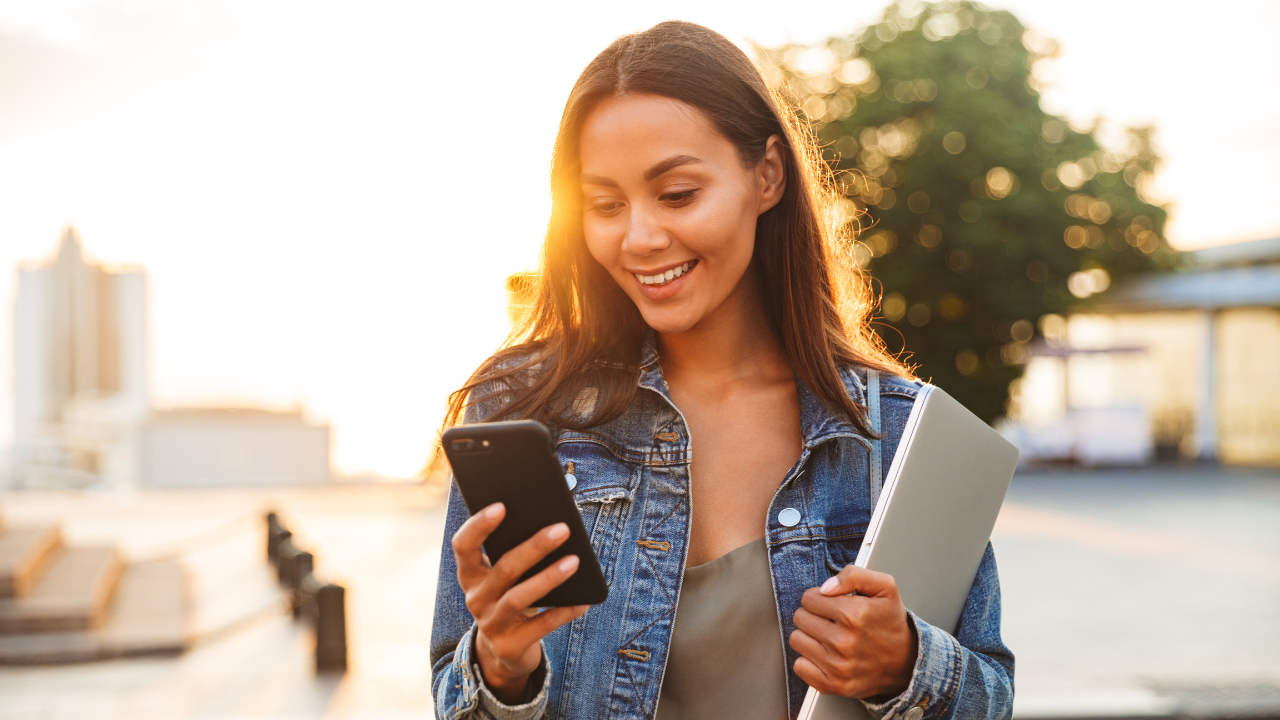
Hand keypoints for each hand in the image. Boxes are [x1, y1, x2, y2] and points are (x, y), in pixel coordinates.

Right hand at [452, 503, 589, 703]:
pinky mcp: (510, 646)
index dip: (479, 526)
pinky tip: (584, 601)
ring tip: (575, 561)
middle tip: (562, 529)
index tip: (501, 506)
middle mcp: (476, 599)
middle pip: (503, 569)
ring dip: (549, 578)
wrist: (505, 651)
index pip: (464, 546)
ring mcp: (491, 624)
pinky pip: (541, 626)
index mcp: (470, 575)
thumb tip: (554, 525)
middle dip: (534, 547)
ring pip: (519, 598)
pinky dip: (564, 612)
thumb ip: (517, 553)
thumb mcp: (507, 578)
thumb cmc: (511, 597)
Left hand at [789, 565, 918, 699]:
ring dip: (810, 637)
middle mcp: (843, 641)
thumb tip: (825, 588)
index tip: (834, 605)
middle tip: (833, 622)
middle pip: (800, 617)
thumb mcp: (884, 588)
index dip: (820, 598)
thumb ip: (854, 575)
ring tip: (830, 638)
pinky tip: (826, 656)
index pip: (808, 598)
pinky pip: (799, 666)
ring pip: (796, 639)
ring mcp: (836, 666)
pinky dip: (809, 660)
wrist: (907, 664)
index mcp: (853, 614)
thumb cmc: (891, 623)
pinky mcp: (832, 685)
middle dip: (814, 616)